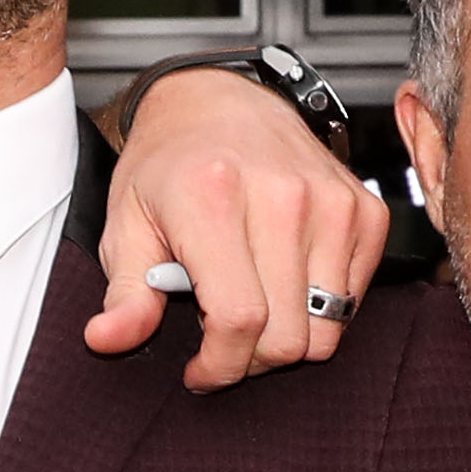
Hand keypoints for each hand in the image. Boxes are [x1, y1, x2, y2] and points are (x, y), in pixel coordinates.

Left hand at [86, 66, 381, 389]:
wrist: (218, 98)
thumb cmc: (167, 167)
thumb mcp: (126, 226)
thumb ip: (124, 292)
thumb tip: (105, 341)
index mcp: (214, 201)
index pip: (238, 320)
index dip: (220, 366)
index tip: (200, 373)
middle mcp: (282, 198)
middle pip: (288, 335)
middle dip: (251, 360)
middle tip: (223, 340)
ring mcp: (332, 202)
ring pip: (328, 327)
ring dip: (289, 337)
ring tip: (254, 309)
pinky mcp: (365, 208)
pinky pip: (355, 298)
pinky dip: (322, 308)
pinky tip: (285, 283)